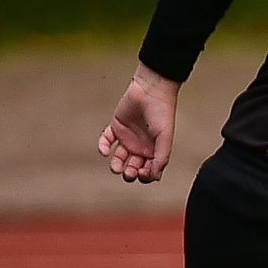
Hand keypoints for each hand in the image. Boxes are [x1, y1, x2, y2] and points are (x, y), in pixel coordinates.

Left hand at [97, 64, 180, 182]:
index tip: (143, 173)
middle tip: (128, 173)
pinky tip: (104, 152)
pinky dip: (103, 147)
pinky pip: (106, 141)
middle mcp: (141, 146)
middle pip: (133, 167)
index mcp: (155, 149)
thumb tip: (155, 177)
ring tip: (116, 167)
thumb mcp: (165, 137)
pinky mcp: (116, 127)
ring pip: (119, 158)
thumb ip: (161, 157)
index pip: (149, 170)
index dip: (146, 176)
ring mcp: (128, 137)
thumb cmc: (162, 112)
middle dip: (130, 173)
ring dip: (116, 165)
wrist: (150, 90)